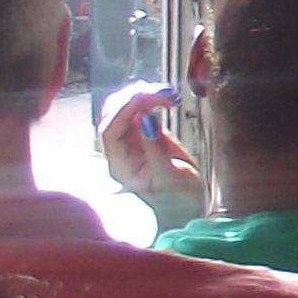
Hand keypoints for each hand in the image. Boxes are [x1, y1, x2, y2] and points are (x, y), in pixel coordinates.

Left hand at [97, 84, 206, 228]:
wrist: (186, 205)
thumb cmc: (179, 197)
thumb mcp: (170, 176)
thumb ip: (156, 149)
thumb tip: (146, 119)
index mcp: (120, 165)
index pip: (111, 131)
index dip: (124, 110)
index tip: (147, 98)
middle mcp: (119, 151)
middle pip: (112, 116)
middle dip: (132, 99)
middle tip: (160, 91)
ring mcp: (128, 141)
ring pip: (121, 109)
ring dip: (139, 95)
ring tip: (164, 92)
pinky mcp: (142, 133)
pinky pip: (136, 110)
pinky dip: (147, 99)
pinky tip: (163, 96)